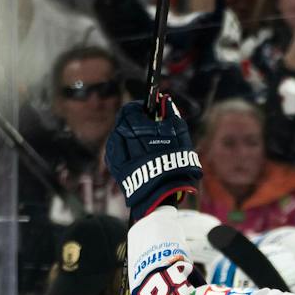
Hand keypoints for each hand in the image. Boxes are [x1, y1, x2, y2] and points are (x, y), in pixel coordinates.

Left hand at [105, 95, 201, 217]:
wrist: (164, 193)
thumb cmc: (175, 162)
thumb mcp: (179, 134)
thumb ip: (171, 114)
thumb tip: (166, 100)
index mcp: (133, 124)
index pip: (131, 108)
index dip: (141, 108)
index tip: (150, 113)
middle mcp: (120, 135)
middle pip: (124, 122)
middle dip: (136, 123)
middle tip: (149, 130)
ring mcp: (115, 151)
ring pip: (119, 136)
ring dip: (129, 136)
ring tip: (144, 146)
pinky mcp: (115, 166)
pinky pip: (117, 152)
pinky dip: (125, 150)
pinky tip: (137, 156)